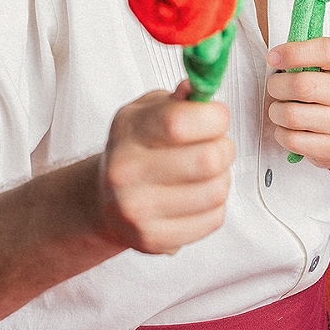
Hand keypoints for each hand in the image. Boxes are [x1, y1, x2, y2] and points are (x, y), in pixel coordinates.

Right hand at [94, 86, 233, 254]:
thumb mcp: (147, 113)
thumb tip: (199, 89)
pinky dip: (215, 206)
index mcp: (127, 132)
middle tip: (216, 145)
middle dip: (224, 148)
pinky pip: (213, 219)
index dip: (213, 117)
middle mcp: (126, 172)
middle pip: (207, 159)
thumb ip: (177, 101)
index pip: (180, 123)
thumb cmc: (136, 149)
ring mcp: (137, 210)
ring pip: (216, 191)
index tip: (217, 117)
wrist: (105, 201)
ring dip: (222, 178)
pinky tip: (197, 197)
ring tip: (205, 173)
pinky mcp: (153, 239)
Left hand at [265, 38, 329, 169]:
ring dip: (276, 112)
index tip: (273, 58)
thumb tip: (274, 57)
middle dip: (277, 86)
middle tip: (275, 88)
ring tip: (281, 110)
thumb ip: (304, 55)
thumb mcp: (326, 66)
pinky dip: (281, 133)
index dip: (294, 52)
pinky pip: (292, 140)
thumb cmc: (328, 90)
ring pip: (292, 115)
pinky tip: (288, 128)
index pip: (326, 50)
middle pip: (302, 85)